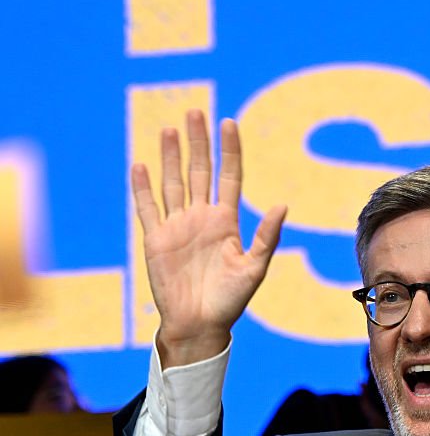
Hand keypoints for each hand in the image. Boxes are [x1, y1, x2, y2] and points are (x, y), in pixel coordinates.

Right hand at [131, 110, 285, 366]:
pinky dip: (143, 188)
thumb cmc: (230, 300)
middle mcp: (201, 218)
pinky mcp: (156, 239)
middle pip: (199, 171)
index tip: (229, 122)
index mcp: (226, 221)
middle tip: (195, 111)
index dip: (229, 150)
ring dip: (170, 156)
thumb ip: (266, 237)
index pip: (228, 177)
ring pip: (173, 182)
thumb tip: (283, 205)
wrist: (199, 324)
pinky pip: (148, 208)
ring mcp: (177, 226)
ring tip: (169, 128)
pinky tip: (141, 165)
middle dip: (198, 142)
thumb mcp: (254, 268)